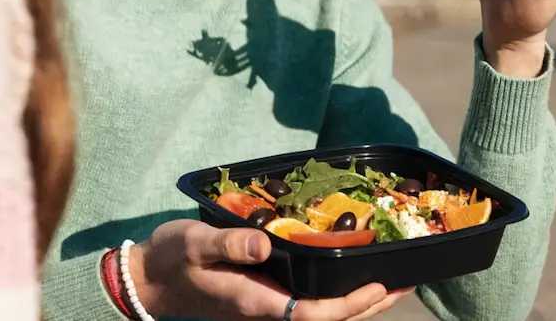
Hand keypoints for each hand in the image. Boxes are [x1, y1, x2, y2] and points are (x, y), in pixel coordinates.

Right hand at [129, 220, 413, 320]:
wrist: (151, 279)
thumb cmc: (173, 258)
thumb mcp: (195, 243)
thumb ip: (229, 243)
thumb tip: (265, 243)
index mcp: (254, 302)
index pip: (311, 314)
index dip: (348, 305)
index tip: (378, 286)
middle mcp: (266, 310)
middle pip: (326, 318)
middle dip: (366, 305)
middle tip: (404, 282)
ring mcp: (266, 307)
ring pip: (320, 313)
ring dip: (356, 301)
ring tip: (390, 281)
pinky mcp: (264, 297)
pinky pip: (308, 301)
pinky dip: (335, 291)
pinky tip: (348, 275)